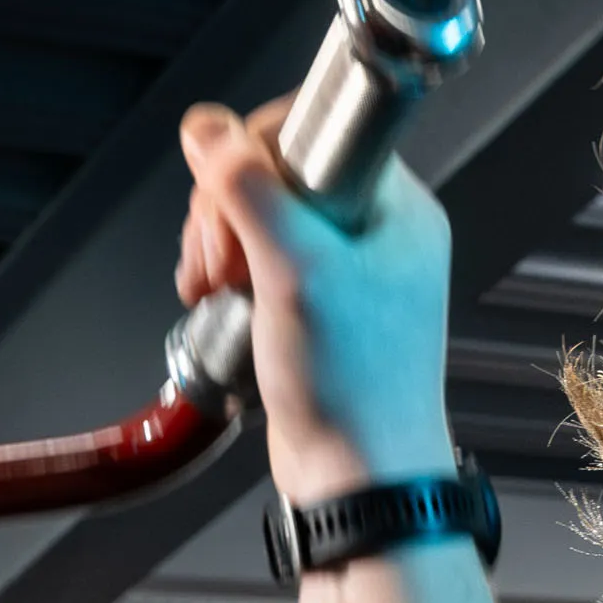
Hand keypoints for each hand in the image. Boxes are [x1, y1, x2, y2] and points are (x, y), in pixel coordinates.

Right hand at [175, 95, 455, 503]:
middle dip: (226, 206)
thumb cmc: (353, 387)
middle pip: (274, 166)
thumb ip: (248, 187)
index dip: (255, 155)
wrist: (360, 476)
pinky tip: (213, 296)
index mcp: (395, 204)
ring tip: (212, 284)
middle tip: (221, 261)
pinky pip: (258, 252)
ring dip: (218, 239)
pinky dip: (225, 268)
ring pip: (258, 210)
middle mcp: (377, 227)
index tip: (235, 204)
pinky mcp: (318, 299)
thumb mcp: (293, 269)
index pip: (311, 125)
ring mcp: (347, 264)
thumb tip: (206, 128)